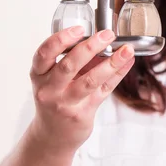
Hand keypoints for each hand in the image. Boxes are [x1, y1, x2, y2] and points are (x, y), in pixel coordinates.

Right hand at [29, 27, 133, 152]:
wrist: (53, 136)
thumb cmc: (54, 99)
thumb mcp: (52, 79)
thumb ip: (71, 59)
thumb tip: (100, 37)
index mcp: (39, 75)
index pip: (44, 54)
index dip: (61, 40)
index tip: (79, 29)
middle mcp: (49, 90)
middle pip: (69, 65)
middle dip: (90, 47)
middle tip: (107, 34)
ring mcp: (65, 103)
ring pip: (90, 80)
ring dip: (111, 63)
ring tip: (126, 50)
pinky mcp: (82, 114)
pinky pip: (104, 90)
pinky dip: (117, 74)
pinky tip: (127, 63)